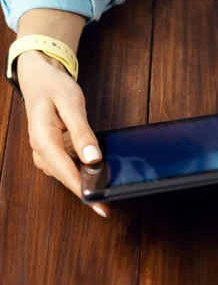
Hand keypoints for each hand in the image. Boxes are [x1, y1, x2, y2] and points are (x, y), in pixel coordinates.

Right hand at [17, 50, 107, 217]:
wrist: (39, 79)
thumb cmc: (53, 88)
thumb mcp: (72, 105)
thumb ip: (82, 132)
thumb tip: (92, 158)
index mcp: (43, 140)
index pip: (66, 173)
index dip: (84, 191)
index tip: (100, 205)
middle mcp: (40, 152)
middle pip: (67, 179)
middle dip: (88, 189)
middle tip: (110, 200)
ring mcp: (44, 155)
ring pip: (68, 176)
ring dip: (86, 181)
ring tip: (107, 184)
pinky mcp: (51, 155)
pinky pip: (69, 168)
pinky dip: (82, 171)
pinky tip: (96, 170)